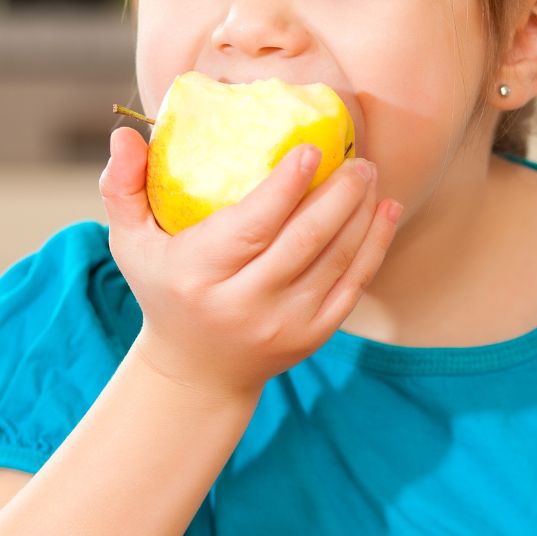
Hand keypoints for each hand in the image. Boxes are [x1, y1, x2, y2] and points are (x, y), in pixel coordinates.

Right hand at [98, 126, 402, 399]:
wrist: (200, 370)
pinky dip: (374, 247)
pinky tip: (386, 212)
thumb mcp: (131, 243)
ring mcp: (286, 324)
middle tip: (358, 159)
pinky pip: (354, 285)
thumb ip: (121, 187)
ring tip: (370, 176)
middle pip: (305, 241)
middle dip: (339, 196)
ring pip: (336, 261)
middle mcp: (246, 304)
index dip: (286, 187)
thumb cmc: (167, 290)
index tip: (311, 150)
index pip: (253, 227)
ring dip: (362, 215)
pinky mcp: (315, 335)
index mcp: (201, 276)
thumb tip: (126, 135)